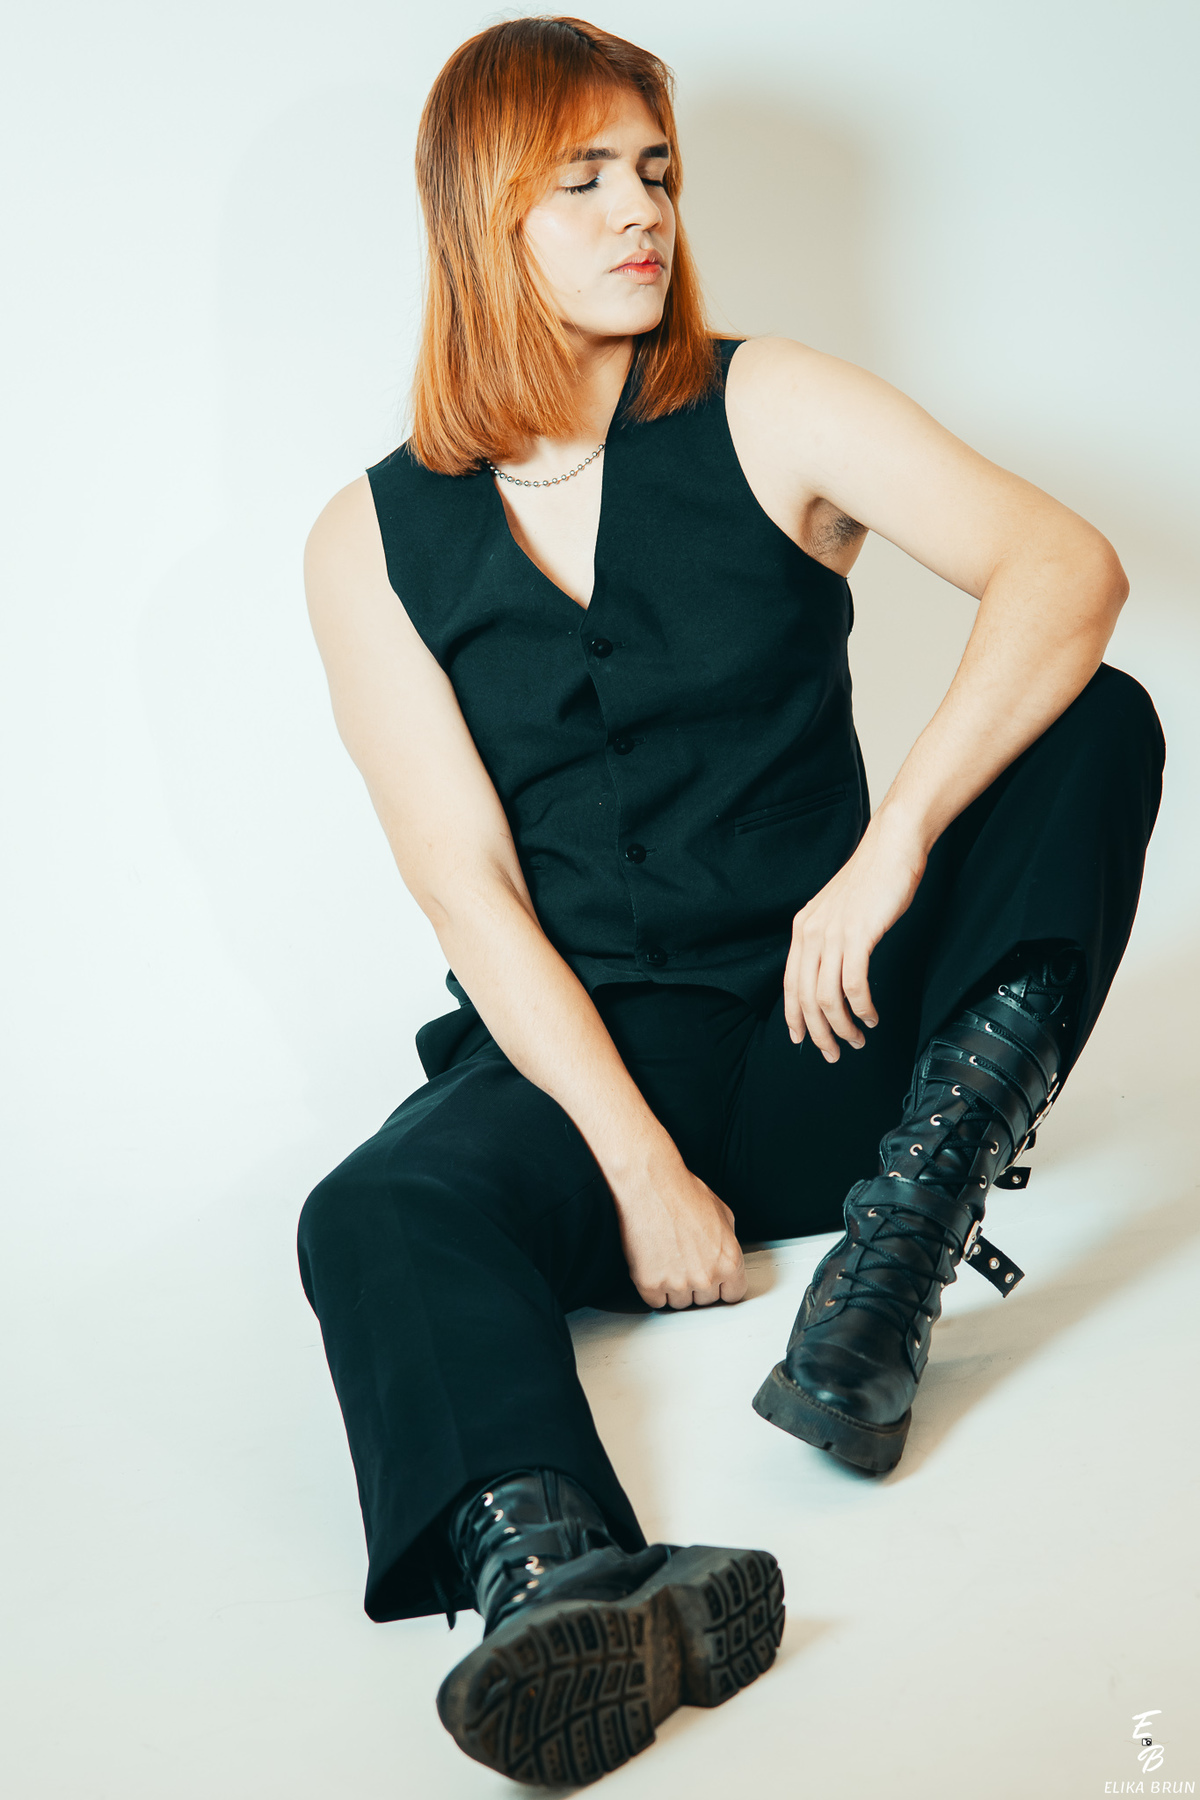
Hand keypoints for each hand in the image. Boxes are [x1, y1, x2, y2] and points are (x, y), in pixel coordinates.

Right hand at [611, 1151, 746, 1309]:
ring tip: (668, 1257)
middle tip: (685, 1259)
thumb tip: (723, 1256)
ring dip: (675, 1287)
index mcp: (730, 1261)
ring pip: (680, 1302)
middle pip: (705, 1300)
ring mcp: (678, 1283)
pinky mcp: (651, 1285)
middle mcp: (707, 1277)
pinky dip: (653, 1288)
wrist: (651, 1185)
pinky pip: (656, 1301)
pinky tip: (653, 1264)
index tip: (713, 1279)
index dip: (722, 1284)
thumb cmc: (684, 1193)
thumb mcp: (723, 1215)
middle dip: (697, 1283)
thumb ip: (728, 1244)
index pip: (733, 1294)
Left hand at [784, 810, 926, 1061]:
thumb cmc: (872, 880)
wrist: (891, 848)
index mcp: (803, 929)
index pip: (791, 984)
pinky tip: (871, 1015)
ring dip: (843, 1026)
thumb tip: (831, 971)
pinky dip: (862, 1008)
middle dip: (819, 1033)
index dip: (794, 1016)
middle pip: (806, 998)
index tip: (802, 1039)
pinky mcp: (858, 935)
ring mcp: (833, 935)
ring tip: (857, 1039)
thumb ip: (829, 939)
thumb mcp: (838, 912)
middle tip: (833, 1053)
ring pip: (828, 997)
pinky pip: (853, 985)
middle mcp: (811, 933)